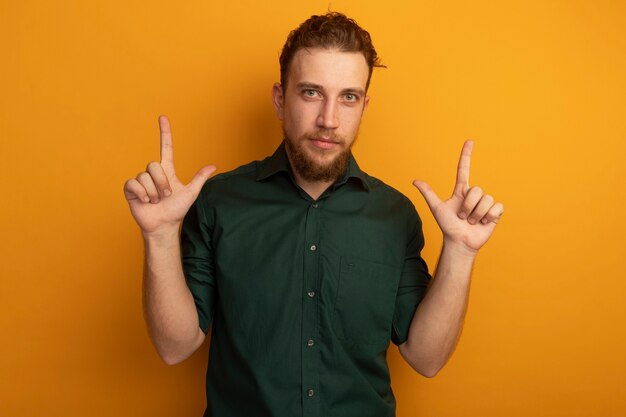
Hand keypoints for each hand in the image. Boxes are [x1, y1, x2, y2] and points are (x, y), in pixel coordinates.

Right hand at [123, 115, 215, 235]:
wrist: (164, 225)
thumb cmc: (176, 210)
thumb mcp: (191, 193)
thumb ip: (199, 179)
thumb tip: (213, 166)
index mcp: (167, 171)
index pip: (166, 147)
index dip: (165, 132)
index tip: (163, 117)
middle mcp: (153, 173)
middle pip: (153, 165)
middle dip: (162, 182)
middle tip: (166, 196)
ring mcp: (141, 180)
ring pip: (144, 176)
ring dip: (153, 192)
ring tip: (156, 201)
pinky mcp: (131, 189)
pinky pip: (133, 183)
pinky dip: (142, 194)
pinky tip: (146, 202)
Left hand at [413, 141, 503, 253]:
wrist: (459, 242)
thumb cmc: (448, 226)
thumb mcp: (437, 208)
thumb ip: (428, 194)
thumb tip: (415, 181)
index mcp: (461, 190)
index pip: (464, 169)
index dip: (466, 155)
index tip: (469, 141)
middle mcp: (474, 194)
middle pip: (476, 190)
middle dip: (468, 207)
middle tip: (463, 217)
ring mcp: (486, 202)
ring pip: (486, 199)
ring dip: (476, 214)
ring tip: (472, 221)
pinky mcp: (495, 211)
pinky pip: (496, 207)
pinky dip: (488, 217)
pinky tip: (484, 223)